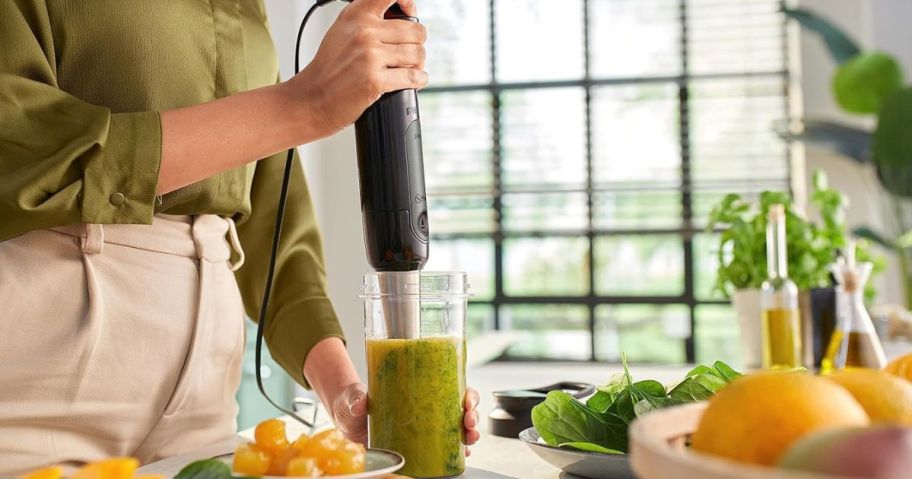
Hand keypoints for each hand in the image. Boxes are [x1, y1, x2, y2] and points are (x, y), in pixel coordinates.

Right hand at [284, 0, 427, 137]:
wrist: (312, 98)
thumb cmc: (329, 68)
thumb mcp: (343, 31)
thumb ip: (367, 20)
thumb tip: (404, 15)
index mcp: (356, 15)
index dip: (408, 3)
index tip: (409, 12)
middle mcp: (363, 32)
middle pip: (415, 31)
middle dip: (417, 44)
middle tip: (411, 53)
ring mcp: (369, 56)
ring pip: (417, 54)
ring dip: (419, 64)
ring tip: (411, 68)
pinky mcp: (374, 80)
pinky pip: (412, 76)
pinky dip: (418, 80)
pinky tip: (414, 80)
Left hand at [331, 383, 481, 453]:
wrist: (345, 419)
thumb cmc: (354, 402)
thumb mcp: (354, 397)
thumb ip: (356, 398)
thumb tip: (361, 403)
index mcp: (420, 389)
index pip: (453, 387)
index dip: (467, 394)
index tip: (467, 400)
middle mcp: (427, 407)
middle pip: (461, 409)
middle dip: (472, 415)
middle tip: (469, 421)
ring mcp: (424, 426)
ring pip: (457, 429)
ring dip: (469, 434)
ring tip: (469, 438)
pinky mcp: (417, 444)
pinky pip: (442, 448)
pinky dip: (456, 453)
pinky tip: (462, 455)